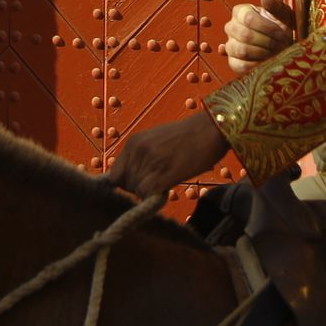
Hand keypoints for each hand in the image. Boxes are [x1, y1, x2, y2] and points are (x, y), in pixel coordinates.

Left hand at [105, 111, 227, 198]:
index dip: (126, 183)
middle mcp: (138, 150)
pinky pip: (149, 193)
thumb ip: (140, 157)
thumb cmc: (186, 136)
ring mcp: (151, 161)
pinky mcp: (165, 172)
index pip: (114, 175)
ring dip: (149, 192)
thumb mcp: (155, 140)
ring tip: (166, 182)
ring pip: (137, 191)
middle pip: (125, 185)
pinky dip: (156, 197)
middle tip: (157, 183)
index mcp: (133, 142)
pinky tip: (168, 188)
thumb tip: (131, 181)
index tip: (140, 183)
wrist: (210, 128)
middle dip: (138, 189)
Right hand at [225, 0, 295, 73]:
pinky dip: (256, 65)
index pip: (248, 18)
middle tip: (281, 45)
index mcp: (240, 11)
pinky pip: (239, 65)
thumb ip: (275, 5)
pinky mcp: (233, 62)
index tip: (281, 33)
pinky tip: (266, 62)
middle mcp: (231, 27)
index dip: (267, 28)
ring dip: (263, 53)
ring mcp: (230, 45)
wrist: (283, 45)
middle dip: (267, 42)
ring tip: (275, 53)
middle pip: (245, 35)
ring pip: (241, 50)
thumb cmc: (281, 26)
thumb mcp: (282, 13)